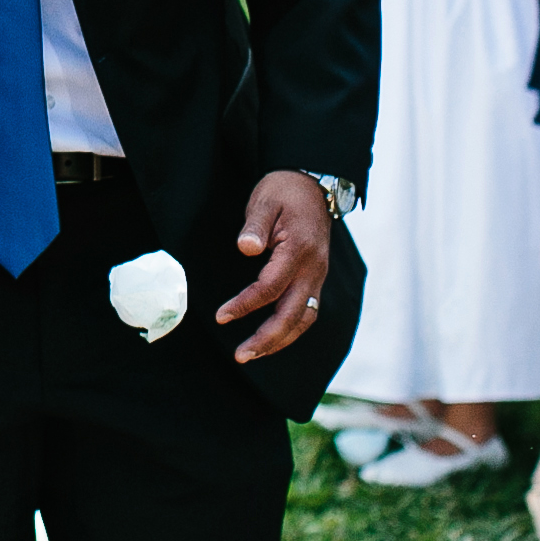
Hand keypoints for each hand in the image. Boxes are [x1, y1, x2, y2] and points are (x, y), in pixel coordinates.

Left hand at [215, 171, 333, 361]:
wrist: (313, 185)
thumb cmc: (284, 192)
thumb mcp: (265, 200)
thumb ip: (255, 225)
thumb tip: (246, 248)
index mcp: (299, 251)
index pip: (270, 288)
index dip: (245, 304)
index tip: (221, 316)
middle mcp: (313, 269)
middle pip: (293, 314)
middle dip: (266, 339)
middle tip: (240, 355)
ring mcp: (318, 276)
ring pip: (304, 319)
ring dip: (280, 340)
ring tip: (253, 354)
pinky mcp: (316, 279)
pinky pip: (308, 312)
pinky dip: (291, 330)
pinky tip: (273, 339)